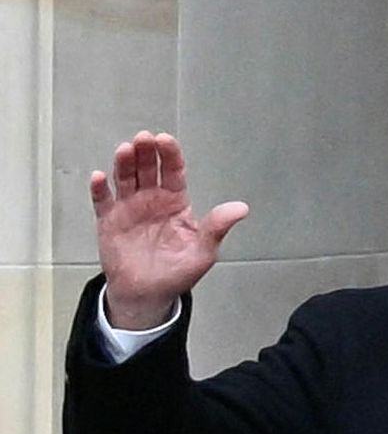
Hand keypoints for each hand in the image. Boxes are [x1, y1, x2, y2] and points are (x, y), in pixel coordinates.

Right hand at [90, 131, 247, 329]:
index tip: (165, 140)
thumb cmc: (177, 272)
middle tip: (143, 138)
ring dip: (124, 163)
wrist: (149, 295)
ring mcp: (129, 208)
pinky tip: (100, 178)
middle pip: (147, 169)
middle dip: (145, 152)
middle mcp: (151, 200)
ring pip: (125, 178)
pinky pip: (102, 201)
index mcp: (176, 202)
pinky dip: (100, 188)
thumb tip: (242, 208)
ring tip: (125, 150)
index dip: (170, 154)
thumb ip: (217, 227)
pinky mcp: (108, 221)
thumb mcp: (203, 251)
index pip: (174, 172)